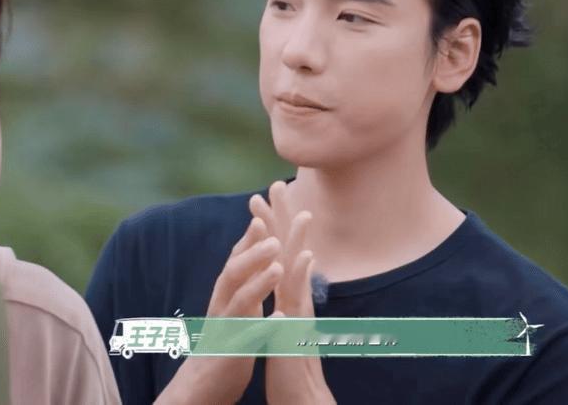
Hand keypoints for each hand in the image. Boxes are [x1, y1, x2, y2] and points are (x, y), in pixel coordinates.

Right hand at [155, 218, 282, 404]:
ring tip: (279, 268)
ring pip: (240, 302)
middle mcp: (222, 307)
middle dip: (253, 255)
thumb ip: (242, 276)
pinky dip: (262, 328)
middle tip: (274, 238)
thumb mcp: (234, 302)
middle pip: (233, 274)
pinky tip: (280, 319)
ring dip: (259, 283)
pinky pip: (247, 339)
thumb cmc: (224, 337)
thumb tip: (250, 245)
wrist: (203, 384)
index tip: (262, 215)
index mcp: (226, 294)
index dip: (248, 239)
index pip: (236, 260)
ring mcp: (225, 330)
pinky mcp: (231, 354)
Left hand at [250, 182, 336, 404]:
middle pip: (289, 250)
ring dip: (298, 238)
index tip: (260, 200)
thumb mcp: (280, 330)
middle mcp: (296, 300)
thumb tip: (279, 292)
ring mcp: (299, 313)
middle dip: (283, 217)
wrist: (302, 399)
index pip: (276, 253)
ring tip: (301, 210)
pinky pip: (301, 299)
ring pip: (298, 268)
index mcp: (287, 298)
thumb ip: (282, 308)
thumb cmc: (289, 370)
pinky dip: (303, 276)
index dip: (269, 227)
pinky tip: (307, 255)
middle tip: (278, 184)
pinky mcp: (298, 330)